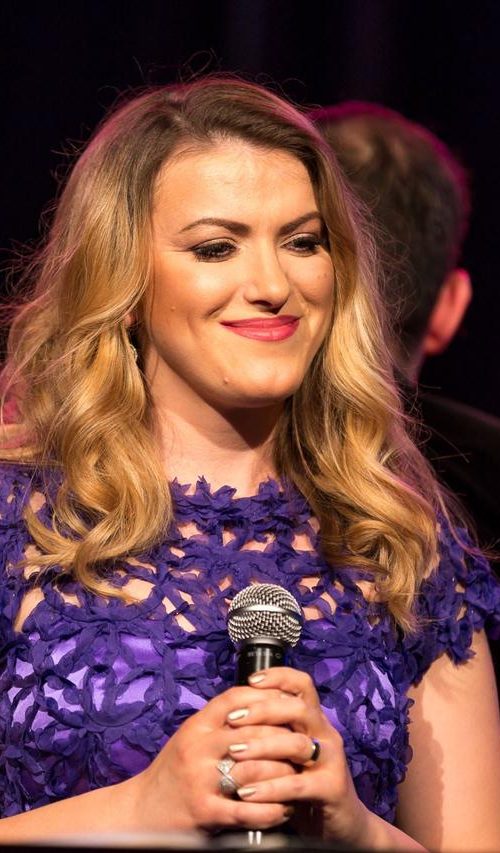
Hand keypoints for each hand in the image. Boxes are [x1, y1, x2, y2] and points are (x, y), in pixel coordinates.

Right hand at [128, 684, 296, 833]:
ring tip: (300, 779)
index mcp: (196, 726)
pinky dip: (270, 811)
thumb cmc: (173, 771)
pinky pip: (246, 810)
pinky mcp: (203, 811)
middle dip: (285, 740)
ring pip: (254, 771)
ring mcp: (199, 780)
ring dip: (283, 777)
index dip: (266, 698)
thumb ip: (220, 722)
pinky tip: (284, 810)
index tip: (291, 705)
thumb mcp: (191, 737)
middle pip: (252, 733)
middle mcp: (197, 748)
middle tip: (307, 746)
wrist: (141, 810)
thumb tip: (262, 702)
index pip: (236, 699)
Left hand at [225, 667, 369, 845]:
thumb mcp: (289, 754)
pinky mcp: (332, 789)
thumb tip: (233, 711)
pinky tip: (247, 792)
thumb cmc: (305, 784)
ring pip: (297, 744)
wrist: (342, 824)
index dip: (279, 677)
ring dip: (262, 747)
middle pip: (298, 708)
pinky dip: (270, 788)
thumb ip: (272, 732)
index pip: (302, 685)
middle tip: (232, 719)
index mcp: (315, 721)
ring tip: (234, 754)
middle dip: (262, 710)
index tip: (251, 680)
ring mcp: (332, 761)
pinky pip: (297, 785)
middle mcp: (326, 734)